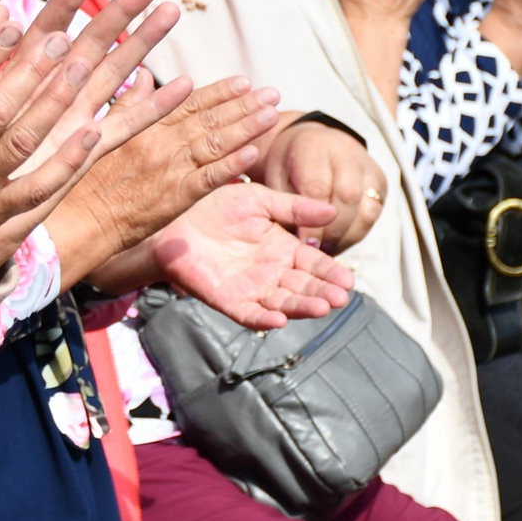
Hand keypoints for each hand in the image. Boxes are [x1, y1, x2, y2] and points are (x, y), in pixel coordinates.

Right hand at [66, 77, 279, 287]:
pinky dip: (233, 164)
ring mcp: (169, 169)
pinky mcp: (175, 197)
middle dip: (243, 104)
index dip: (218, 92)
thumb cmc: (81, 177)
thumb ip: (128, 103)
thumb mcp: (99, 129)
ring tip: (272, 113)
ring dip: (247, 126)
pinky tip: (254, 152)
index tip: (243, 81)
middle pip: (209, 119)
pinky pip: (210, 178)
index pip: (187, 103)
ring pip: (216, 143)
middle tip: (272, 92)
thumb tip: (145, 76)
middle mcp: (159, 141)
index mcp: (142, 124)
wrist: (76, 220)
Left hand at [143, 184, 355, 329]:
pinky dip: (263, 319)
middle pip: (302, 287)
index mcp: (282, 248)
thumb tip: (332, 210)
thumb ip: (293, 208)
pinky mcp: (226, 300)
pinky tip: (279, 320)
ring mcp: (250, 288)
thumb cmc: (215, 205)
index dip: (330, 273)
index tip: (348, 280)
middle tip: (340, 298)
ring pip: (282, 303)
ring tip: (321, 308)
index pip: (313, 264)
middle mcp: (271, 272)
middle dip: (322, 293)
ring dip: (301, 307)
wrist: (173, 217)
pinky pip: (248, 314)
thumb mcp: (258, 200)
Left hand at [259, 118, 388, 251]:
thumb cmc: (288, 166)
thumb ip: (285, 207)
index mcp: (313, 148)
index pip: (318, 189)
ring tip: (327, 249)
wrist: (311, 145)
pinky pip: (373, 215)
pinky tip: (338, 242)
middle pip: (348, 198)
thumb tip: (299, 244)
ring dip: (347, 236)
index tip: (304, 245)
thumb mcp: (275, 180)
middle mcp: (347, 154)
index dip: (312, 223)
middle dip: (332, 231)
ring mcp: (368, 168)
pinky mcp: (381, 183)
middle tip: (317, 250)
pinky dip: (356, 233)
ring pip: (367, 210)